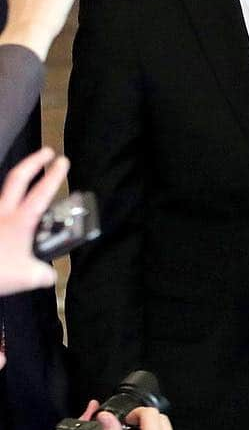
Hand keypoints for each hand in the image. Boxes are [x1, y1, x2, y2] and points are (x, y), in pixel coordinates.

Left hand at [0, 146, 69, 303]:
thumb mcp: (26, 277)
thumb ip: (42, 273)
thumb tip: (48, 274)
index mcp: (19, 221)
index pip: (41, 192)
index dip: (54, 175)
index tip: (63, 161)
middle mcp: (3, 214)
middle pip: (17, 178)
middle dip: (34, 162)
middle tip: (47, 152)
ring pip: (3, 191)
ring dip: (17, 180)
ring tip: (28, 176)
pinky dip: (5, 204)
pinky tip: (9, 210)